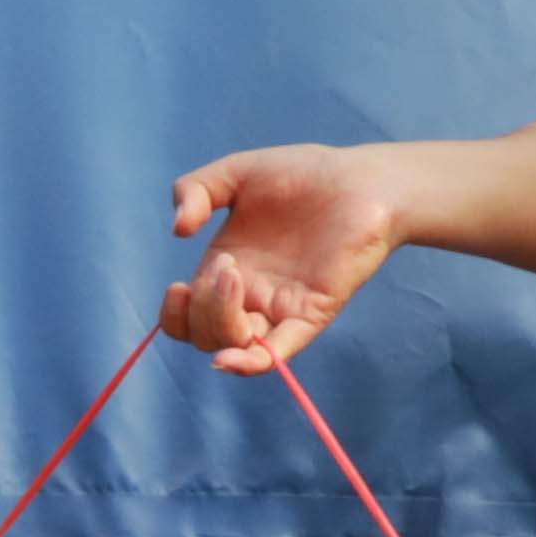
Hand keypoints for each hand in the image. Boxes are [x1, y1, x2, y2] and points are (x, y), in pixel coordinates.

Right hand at [164, 145, 405, 369]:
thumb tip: (178, 230)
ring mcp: (280, 308)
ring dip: (219, 321)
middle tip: (227, 264)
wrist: (361, 179)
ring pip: (235, 345)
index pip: (187, 319)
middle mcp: (251, 296)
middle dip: (202, 307)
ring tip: (231, 275)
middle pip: (206, 335)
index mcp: (228, 271)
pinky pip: (278, 352)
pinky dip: (252, 363)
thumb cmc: (304, 174)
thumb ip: (196, 189)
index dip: (175, 315)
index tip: (178, 287)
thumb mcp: (236, 172)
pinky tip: (230, 360)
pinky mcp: (311, 313)